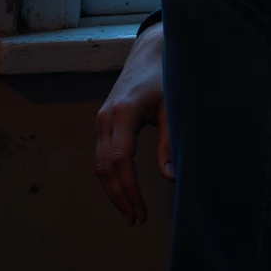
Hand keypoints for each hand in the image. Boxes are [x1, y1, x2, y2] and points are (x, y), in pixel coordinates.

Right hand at [94, 22, 172, 224]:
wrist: (151, 51)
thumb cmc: (165, 76)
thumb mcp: (172, 107)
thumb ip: (170, 142)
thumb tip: (171, 177)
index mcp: (122, 114)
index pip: (119, 161)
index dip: (129, 190)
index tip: (141, 211)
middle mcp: (106, 118)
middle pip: (104, 168)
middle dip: (119, 197)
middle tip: (136, 219)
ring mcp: (102, 120)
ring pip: (99, 165)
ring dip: (112, 190)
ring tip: (130, 211)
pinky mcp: (105, 122)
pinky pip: (102, 156)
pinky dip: (110, 176)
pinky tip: (123, 190)